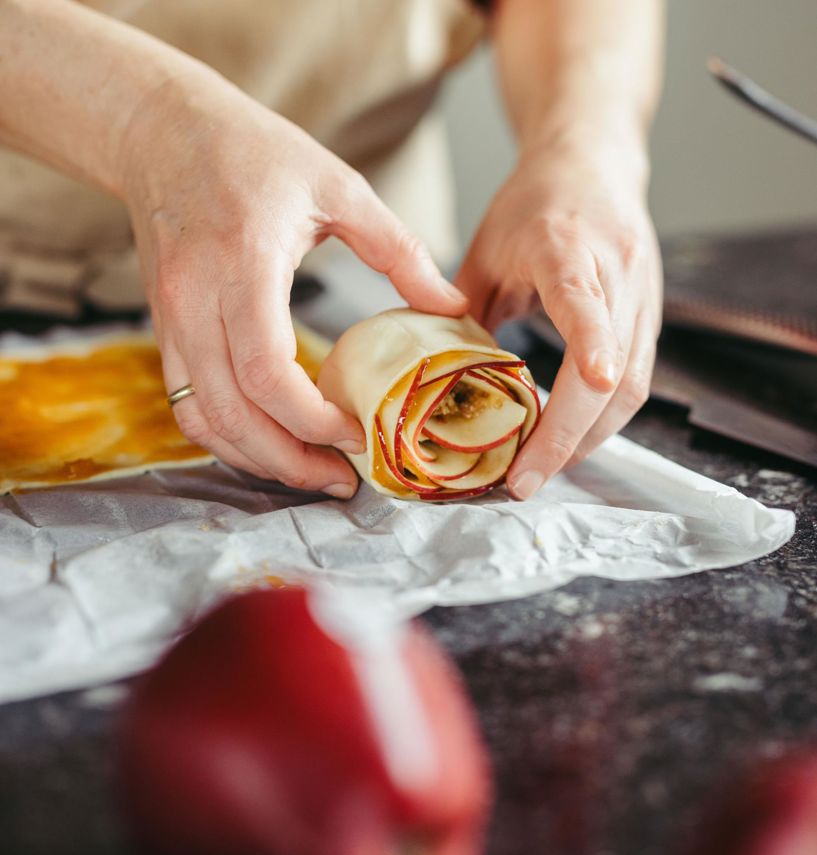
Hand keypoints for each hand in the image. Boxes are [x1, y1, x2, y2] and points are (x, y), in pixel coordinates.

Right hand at [121, 74, 466, 497]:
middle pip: (234, 415)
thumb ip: (398, 249)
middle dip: (290, 463)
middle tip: (343, 481)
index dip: (314, 420)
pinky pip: (188, 406)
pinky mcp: (163, 330)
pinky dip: (228, 438)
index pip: (268, 372)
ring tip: (311, 474)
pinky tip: (270, 444)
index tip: (359, 433)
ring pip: (204, 421)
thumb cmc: (253, 151)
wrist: (161, 132)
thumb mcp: (339, 186)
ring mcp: (171, 320)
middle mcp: (195, 302)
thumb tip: (451, 305)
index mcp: (244, 264)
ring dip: (257, 461)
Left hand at [455, 137, 662, 499]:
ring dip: (589, 439)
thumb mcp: (485, 249)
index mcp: (568, 246)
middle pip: (614, 370)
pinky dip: (600, 420)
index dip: (590, 345)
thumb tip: (434, 377)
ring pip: (631, 387)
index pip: (586, 299)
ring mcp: (642, 297)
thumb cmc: (535, 203)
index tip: (587, 386)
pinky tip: (568, 438)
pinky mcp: (649, 317)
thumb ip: (461, 310)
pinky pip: (634, 382)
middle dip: (571, 436)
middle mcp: (617, 272)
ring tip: (542, 470)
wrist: (592, 165)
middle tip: (526, 480)